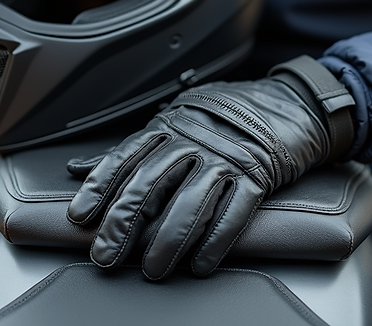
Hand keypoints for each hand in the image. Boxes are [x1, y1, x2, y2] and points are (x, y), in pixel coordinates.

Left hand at [67, 56, 353, 279]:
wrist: (292, 103)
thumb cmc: (229, 114)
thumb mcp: (176, 119)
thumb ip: (132, 149)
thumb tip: (79, 168)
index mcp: (170, 124)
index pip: (126, 156)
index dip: (100, 187)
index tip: (80, 216)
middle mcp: (194, 138)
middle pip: (151, 182)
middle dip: (123, 223)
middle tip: (106, 255)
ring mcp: (227, 157)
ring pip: (190, 202)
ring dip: (168, 241)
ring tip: (153, 268)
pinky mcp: (259, 174)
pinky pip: (235, 212)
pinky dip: (216, 241)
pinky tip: (200, 264)